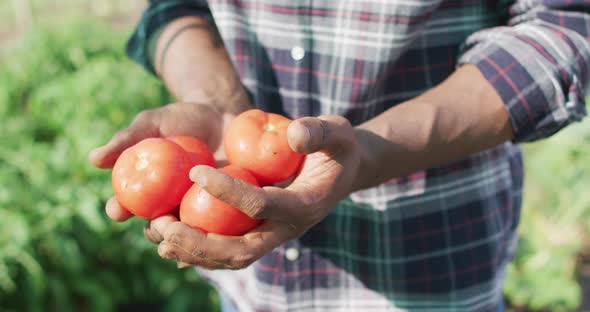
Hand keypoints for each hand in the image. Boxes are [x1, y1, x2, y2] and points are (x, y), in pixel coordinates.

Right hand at [89, 102, 240, 220]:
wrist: (223, 114)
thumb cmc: (182, 119)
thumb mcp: (154, 123)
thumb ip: (127, 139)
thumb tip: (93, 158)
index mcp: (145, 190)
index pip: (125, 205)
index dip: (119, 210)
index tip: (118, 209)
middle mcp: (169, 206)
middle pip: (158, 228)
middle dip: (157, 231)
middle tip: (161, 224)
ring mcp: (198, 210)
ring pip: (189, 234)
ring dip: (187, 237)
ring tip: (188, 229)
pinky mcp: (227, 209)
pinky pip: (221, 225)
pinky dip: (217, 230)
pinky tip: (218, 230)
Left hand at [147, 115, 370, 269]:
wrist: (344, 170)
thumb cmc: (339, 146)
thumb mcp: (337, 130)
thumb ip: (319, 131)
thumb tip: (293, 135)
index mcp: (304, 205)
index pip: (261, 204)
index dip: (228, 191)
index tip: (196, 172)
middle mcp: (287, 229)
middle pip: (241, 250)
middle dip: (200, 244)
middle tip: (164, 227)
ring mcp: (274, 235)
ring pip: (231, 257)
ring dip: (193, 252)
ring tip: (157, 235)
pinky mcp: (262, 232)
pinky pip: (229, 249)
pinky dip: (199, 249)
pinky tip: (171, 240)